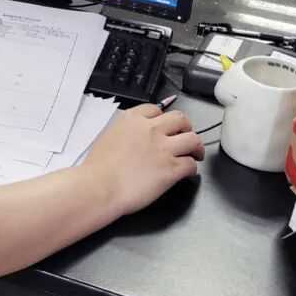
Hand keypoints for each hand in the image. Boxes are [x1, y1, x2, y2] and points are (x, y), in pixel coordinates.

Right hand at [83, 104, 204, 216]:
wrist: (102, 186)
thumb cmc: (99, 167)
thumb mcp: (108, 136)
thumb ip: (125, 131)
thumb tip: (132, 138)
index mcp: (133, 119)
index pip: (157, 109)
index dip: (163, 118)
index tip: (164, 125)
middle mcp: (151, 130)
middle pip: (180, 119)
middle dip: (185, 127)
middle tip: (185, 136)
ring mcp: (164, 148)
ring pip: (193, 139)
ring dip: (196, 146)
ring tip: (195, 153)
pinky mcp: (172, 169)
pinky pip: (191, 164)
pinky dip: (192, 168)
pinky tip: (186, 171)